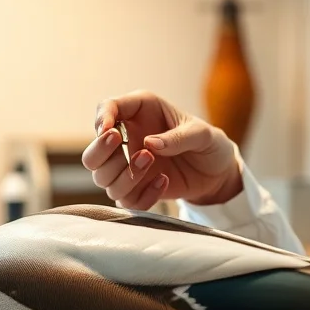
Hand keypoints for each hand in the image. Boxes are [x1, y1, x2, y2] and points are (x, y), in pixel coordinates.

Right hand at [81, 90, 242, 210]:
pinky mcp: (137, 190)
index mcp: (138, 113)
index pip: (106, 109)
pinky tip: (164, 182)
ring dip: (124, 175)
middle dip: (99, 152)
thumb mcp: (201, 134)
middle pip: (91, 154)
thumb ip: (178, 137)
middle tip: (121, 144)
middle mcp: (127, 139)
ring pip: (103, 180)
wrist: (218, 172)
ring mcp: (129, 168)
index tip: (109, 131)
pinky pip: (126, 201)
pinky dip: (142, 195)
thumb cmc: (208, 143)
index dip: (101, 118)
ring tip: (152, 160)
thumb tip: (149, 144)